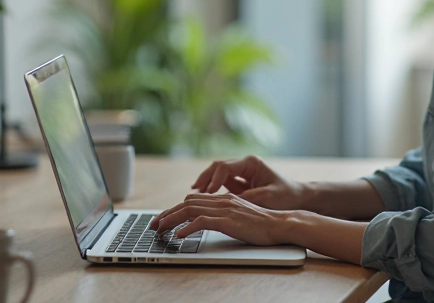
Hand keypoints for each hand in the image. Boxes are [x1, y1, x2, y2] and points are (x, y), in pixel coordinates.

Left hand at [149, 193, 294, 245]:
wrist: (280, 224)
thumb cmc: (262, 224)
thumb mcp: (239, 216)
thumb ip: (223, 214)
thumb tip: (206, 220)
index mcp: (223, 198)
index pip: (191, 200)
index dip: (174, 209)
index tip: (163, 219)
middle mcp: (221, 200)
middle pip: (186, 203)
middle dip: (166, 214)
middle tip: (153, 225)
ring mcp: (224, 209)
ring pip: (189, 210)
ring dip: (171, 220)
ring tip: (159, 230)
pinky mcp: (228, 221)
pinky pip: (201, 222)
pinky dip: (186, 228)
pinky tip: (178, 236)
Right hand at [191, 155, 308, 210]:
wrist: (300, 198)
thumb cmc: (287, 196)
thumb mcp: (267, 198)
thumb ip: (246, 199)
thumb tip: (225, 203)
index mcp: (251, 163)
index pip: (225, 167)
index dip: (214, 180)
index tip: (208, 193)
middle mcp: (244, 165)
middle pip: (217, 167)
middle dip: (204, 178)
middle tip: (193, 192)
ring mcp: (242, 173)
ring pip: (217, 174)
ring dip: (206, 183)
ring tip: (193, 195)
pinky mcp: (241, 183)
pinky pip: (222, 184)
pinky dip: (212, 190)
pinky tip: (204, 198)